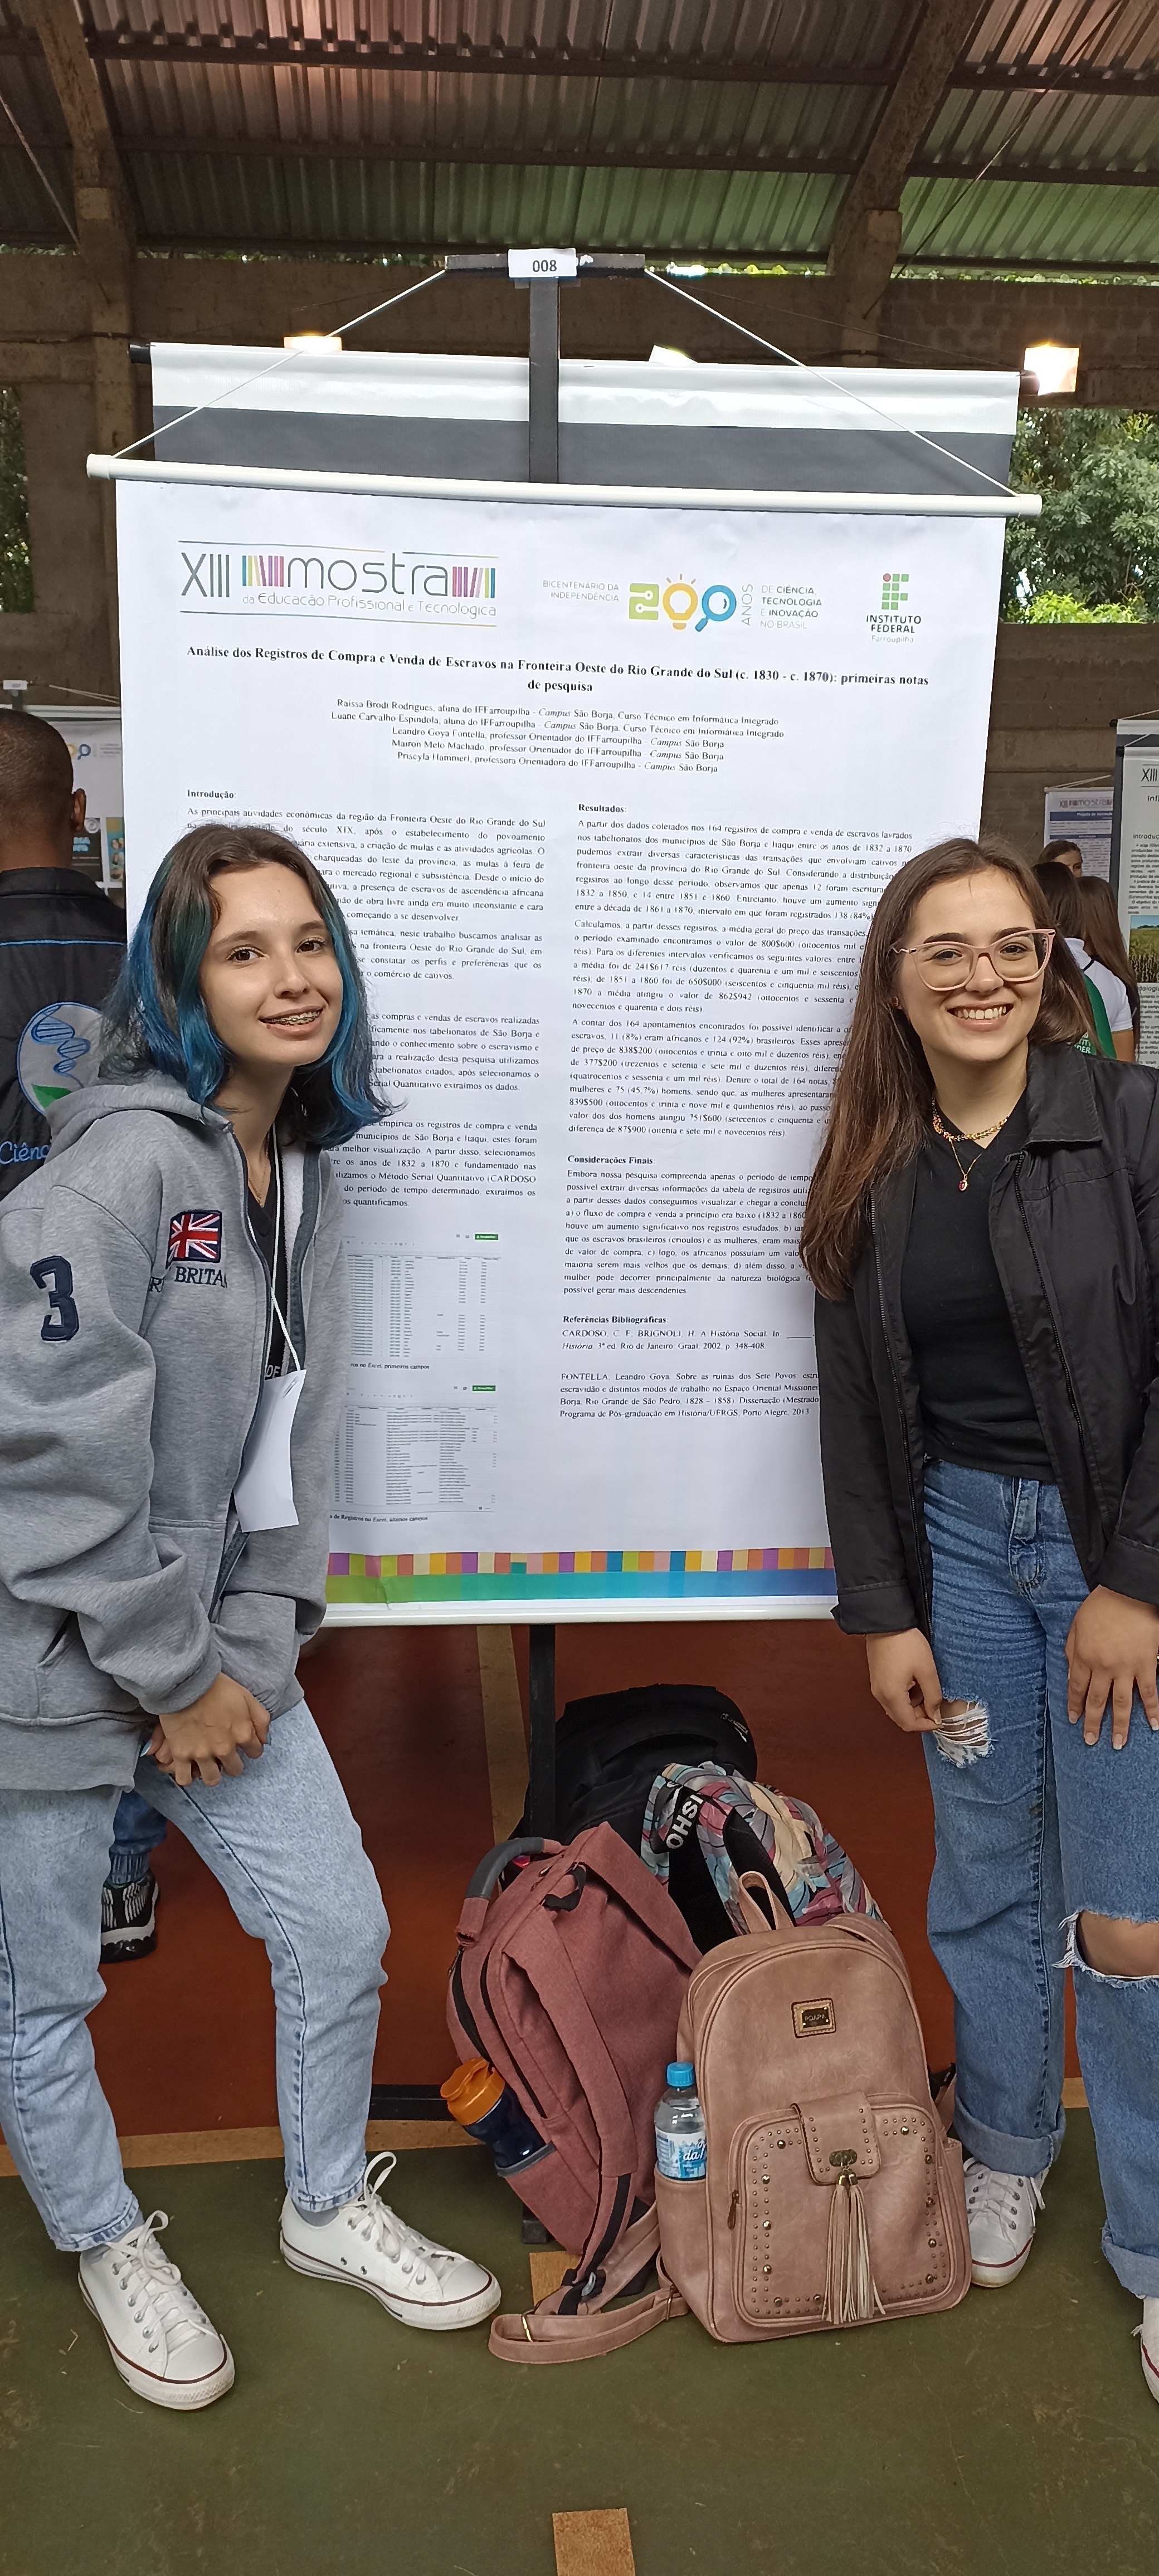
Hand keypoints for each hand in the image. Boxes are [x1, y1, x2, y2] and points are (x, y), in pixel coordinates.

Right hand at [148, 1674, 270, 1786]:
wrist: (186, 1682)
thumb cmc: (216, 1686)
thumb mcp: (246, 1696)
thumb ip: (260, 1719)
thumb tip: (264, 1739)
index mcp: (242, 1734)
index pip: (255, 1753)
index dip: (249, 1747)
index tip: (242, 1743)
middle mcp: (224, 1748)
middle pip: (234, 1769)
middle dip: (231, 1762)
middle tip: (223, 1752)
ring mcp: (202, 1754)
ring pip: (212, 1779)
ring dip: (212, 1773)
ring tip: (206, 1763)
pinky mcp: (181, 1754)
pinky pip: (185, 1779)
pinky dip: (187, 1776)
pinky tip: (189, 1768)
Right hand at [866, 1629, 943, 1733]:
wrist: (886, 1623)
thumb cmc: (906, 1643)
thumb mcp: (927, 1670)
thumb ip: (933, 1696)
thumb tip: (935, 1715)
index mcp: (892, 1696)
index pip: (908, 1724)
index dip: (926, 1725)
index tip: (939, 1719)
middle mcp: (880, 1696)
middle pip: (901, 1718)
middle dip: (919, 1716)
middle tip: (935, 1704)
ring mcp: (876, 1687)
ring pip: (896, 1708)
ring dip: (912, 1705)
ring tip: (925, 1688)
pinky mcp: (877, 1679)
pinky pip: (891, 1696)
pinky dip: (905, 1696)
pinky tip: (914, 1681)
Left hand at [1065, 1586, 1158, 1748]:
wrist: (1127, 1593)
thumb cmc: (1100, 1605)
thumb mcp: (1076, 1625)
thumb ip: (1071, 1649)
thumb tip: (1070, 1669)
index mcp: (1083, 1657)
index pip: (1076, 1688)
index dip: (1074, 1705)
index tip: (1073, 1720)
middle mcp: (1102, 1667)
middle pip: (1096, 1701)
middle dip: (1092, 1723)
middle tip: (1091, 1741)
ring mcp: (1125, 1668)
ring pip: (1121, 1704)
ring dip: (1119, 1726)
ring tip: (1117, 1743)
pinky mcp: (1145, 1665)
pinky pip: (1148, 1692)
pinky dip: (1152, 1710)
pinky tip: (1153, 1725)